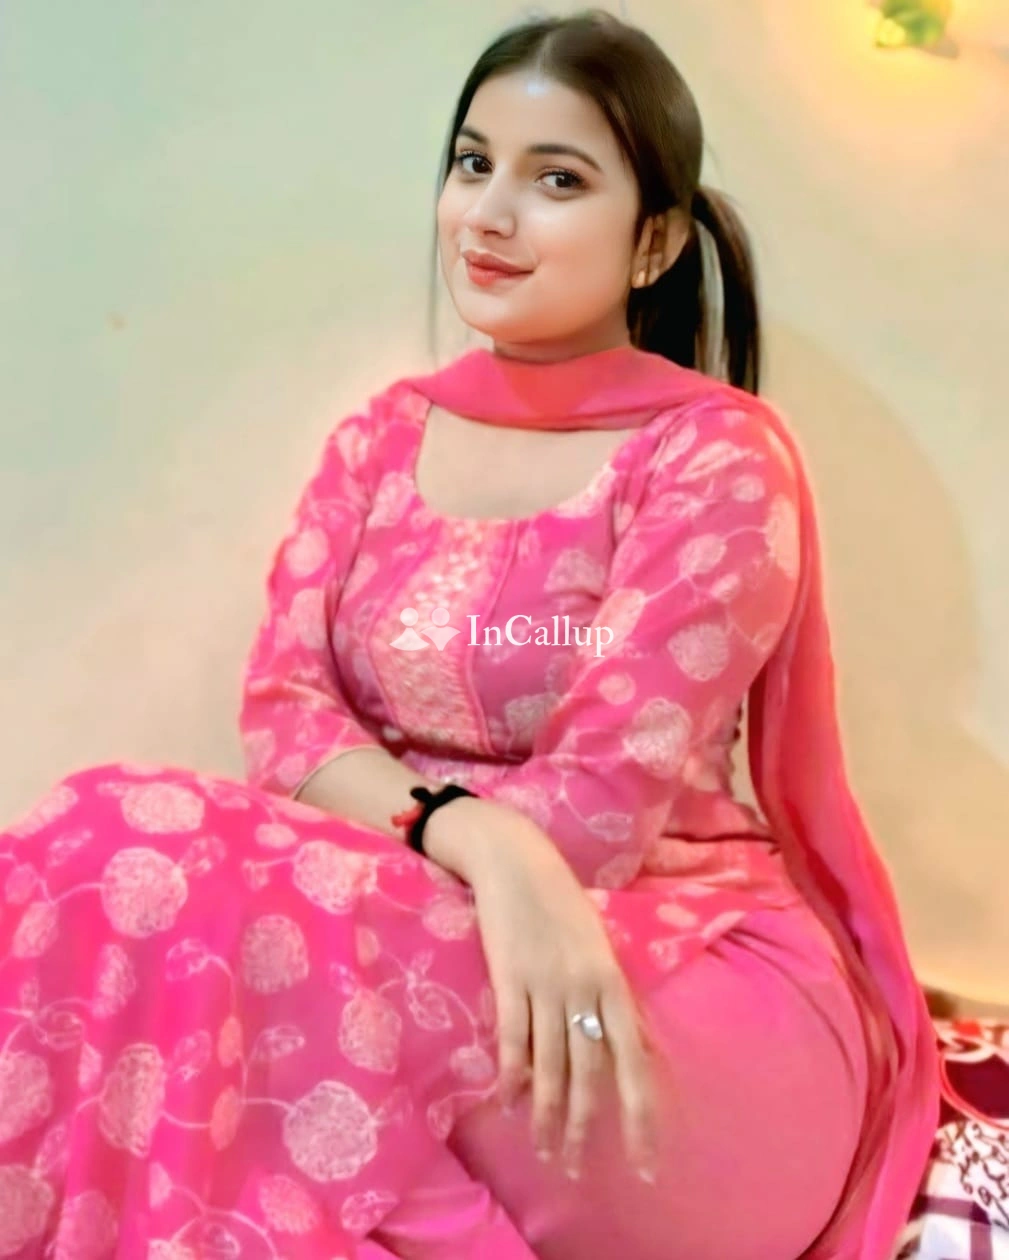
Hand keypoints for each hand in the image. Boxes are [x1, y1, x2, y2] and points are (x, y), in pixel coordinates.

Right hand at [424, 796, 660, 1183]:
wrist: (518, 860)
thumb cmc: (562, 903)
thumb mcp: (600, 947)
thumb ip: (613, 998)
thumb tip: (632, 1049)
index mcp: (614, 983)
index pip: (634, 1062)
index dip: (641, 1115)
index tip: (645, 1160)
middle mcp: (584, 989)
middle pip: (590, 1073)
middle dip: (587, 1128)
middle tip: (580, 1173)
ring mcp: (545, 984)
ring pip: (550, 1065)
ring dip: (548, 1114)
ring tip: (546, 1152)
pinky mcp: (509, 977)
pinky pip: (512, 1038)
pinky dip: (511, 1075)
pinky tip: (508, 1104)